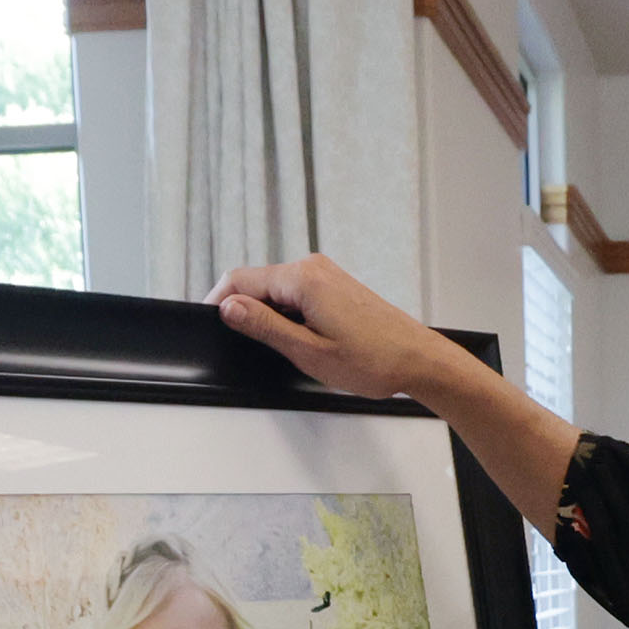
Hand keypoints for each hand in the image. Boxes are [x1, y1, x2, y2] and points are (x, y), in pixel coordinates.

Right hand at [207, 257, 467, 402]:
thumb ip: (264, 326)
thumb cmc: (373, 360)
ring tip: (290, 349)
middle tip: (252, 348)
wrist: (418, 359)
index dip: (218, 302)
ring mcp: (326, 274)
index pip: (239, 279)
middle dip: (247, 312)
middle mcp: (313, 268)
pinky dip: (291, 315)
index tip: (210, 324)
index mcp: (302, 279)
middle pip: (257, 283)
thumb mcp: (308, 351)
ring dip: (272, 317)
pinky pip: (297, 294)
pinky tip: (307, 341)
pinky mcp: (335, 285)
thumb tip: (229, 307)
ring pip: (277, 290)